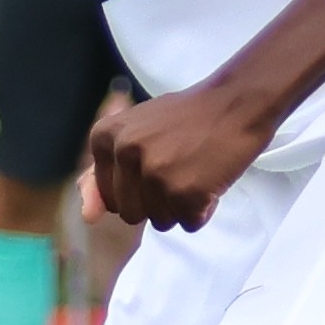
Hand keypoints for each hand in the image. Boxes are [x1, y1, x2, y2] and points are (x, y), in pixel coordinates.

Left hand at [88, 81, 284, 231]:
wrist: (236, 101)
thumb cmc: (186, 118)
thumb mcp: (134, 131)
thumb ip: (103, 172)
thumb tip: (87, 217)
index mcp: (104, 137)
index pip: (108, 195)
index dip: (138, 186)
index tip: (158, 159)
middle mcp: (124, 155)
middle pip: (131, 214)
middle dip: (157, 200)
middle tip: (180, 166)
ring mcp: (154, 175)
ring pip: (160, 222)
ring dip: (181, 206)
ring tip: (195, 171)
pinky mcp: (185, 193)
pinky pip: (189, 224)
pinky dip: (203, 209)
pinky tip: (210, 180)